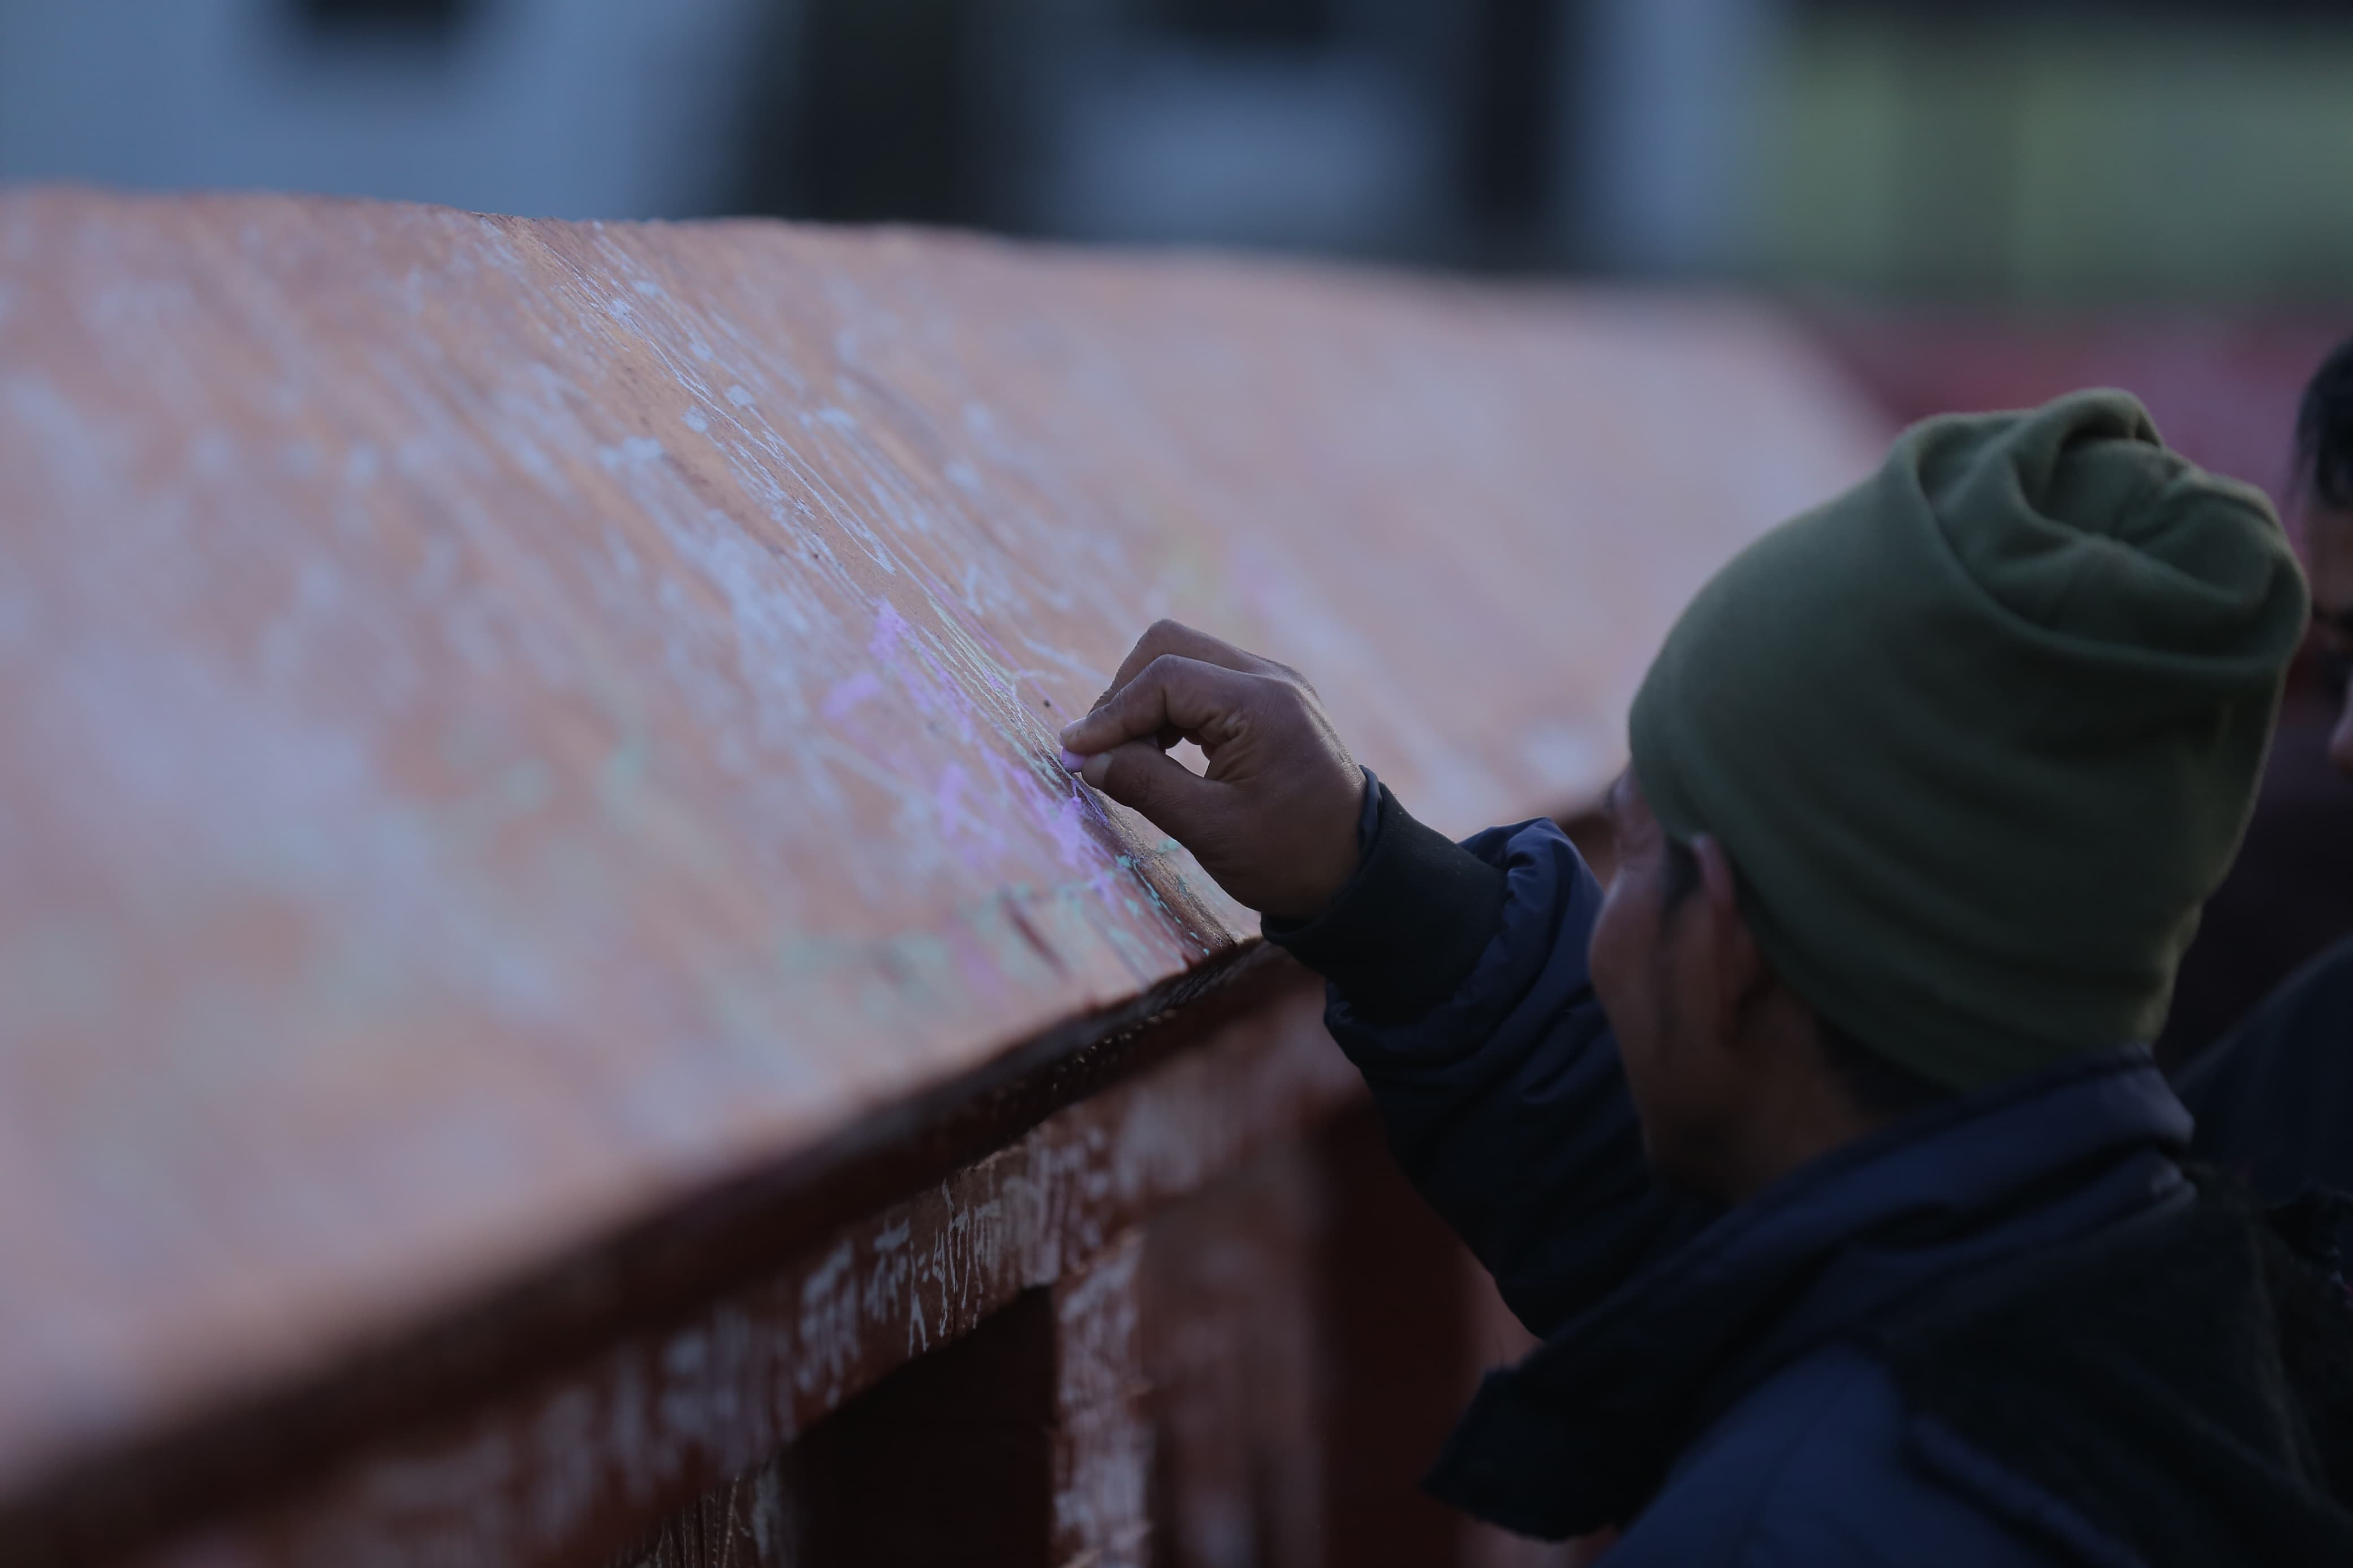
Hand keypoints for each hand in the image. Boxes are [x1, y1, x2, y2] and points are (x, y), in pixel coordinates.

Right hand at [1059, 621, 1364, 919]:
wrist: (1356, 870)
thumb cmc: (1290, 858)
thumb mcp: (1210, 829)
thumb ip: (1144, 785)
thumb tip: (1083, 758)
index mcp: (1262, 705)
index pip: (1164, 678)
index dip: (1109, 714)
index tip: (1073, 754)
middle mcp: (1270, 679)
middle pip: (1169, 646)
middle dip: (1123, 694)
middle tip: (1101, 752)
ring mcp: (1272, 684)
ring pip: (1183, 657)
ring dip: (1144, 700)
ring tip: (1130, 758)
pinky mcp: (1268, 700)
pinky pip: (1203, 680)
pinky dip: (1169, 708)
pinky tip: (1160, 752)